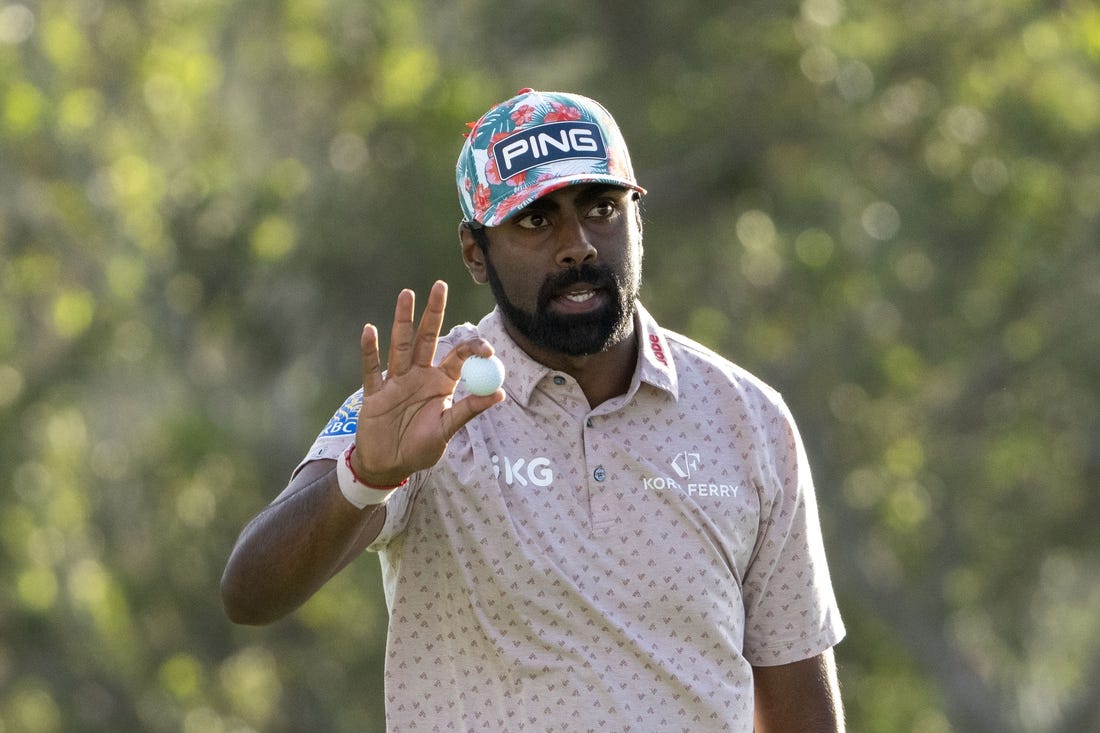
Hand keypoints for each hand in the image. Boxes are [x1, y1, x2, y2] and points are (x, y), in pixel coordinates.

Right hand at [351, 281, 503, 485]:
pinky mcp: (375, 393)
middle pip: (427, 338)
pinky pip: (373, 369)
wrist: (389, 466)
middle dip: (433, 313)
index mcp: (441, 383)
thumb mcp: (448, 430)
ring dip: (402, 321)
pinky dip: (370, 351)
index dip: (472, 349)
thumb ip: (469, 410)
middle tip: (440, 285)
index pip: (458, 357)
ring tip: (407, 294)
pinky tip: (369, 331)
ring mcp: (396, 382)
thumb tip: (500, 393)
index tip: (487, 348)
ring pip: (400, 346)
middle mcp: (419, 376)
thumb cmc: (420, 448)